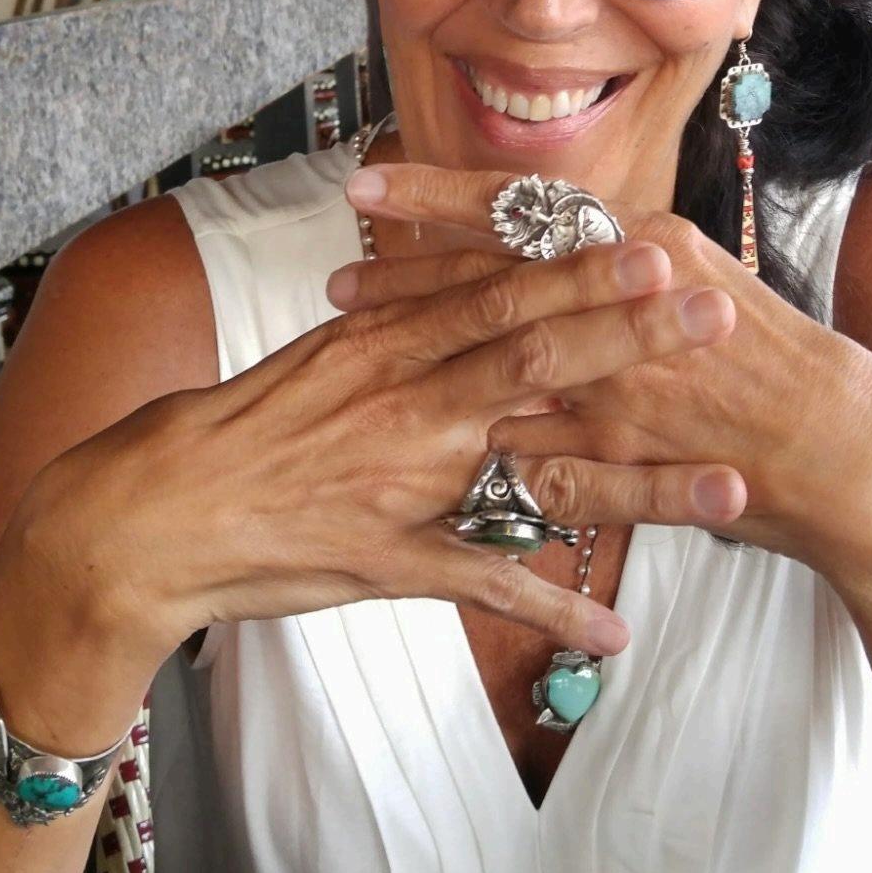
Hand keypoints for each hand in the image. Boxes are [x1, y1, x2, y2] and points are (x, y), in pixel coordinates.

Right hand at [20, 227, 747, 674]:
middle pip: (536, 357)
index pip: (500, 292)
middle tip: (715, 309)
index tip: (656, 246)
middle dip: (632, 334)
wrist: (147, 515)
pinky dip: (551, 606)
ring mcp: (406, 484)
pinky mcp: (391, 562)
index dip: (581, 269)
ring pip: (537, 470)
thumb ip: (394, 321)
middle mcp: (406, 402)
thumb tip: (457, 281)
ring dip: (637, 479)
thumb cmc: (230, 426)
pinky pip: (483, 585)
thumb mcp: (316, 353)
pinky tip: (616, 626)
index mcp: (384, 343)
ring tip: (723, 485)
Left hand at [341, 163, 871, 587]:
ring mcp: (622, 379)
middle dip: (406, 270)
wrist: (851, 446)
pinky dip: (485, 447)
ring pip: (496, 358)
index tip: (371, 187)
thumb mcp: (701, 283)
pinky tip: (430, 441)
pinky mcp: (628, 456)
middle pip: (491, 274)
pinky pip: (533, 454)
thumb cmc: (776, 361)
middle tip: (337, 269)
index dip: (440, 197)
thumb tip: (564, 242)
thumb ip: (627, 264)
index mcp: (647, 244)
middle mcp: (627, 298)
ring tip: (353, 339)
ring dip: (426, 350)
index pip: (526, 209)